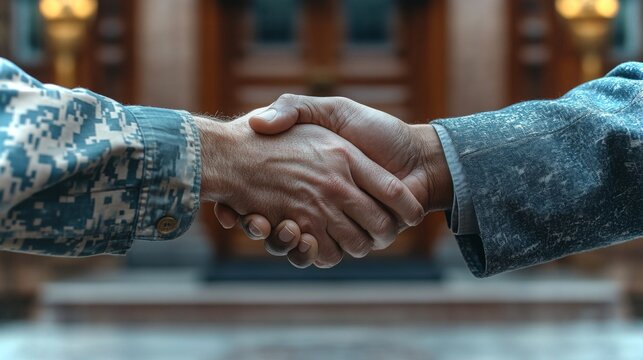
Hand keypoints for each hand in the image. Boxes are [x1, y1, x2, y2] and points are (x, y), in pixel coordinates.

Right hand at [196, 109, 423, 267]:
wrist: (418, 156)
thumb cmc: (377, 130)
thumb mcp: (331, 110)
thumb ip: (294, 109)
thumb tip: (255, 123)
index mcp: (306, 176)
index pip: (260, 194)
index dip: (241, 205)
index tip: (231, 204)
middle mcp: (316, 201)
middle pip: (276, 226)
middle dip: (262, 228)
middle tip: (252, 220)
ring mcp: (332, 220)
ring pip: (295, 243)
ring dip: (283, 242)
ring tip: (280, 226)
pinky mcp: (348, 238)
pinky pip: (322, 254)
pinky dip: (309, 253)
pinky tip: (302, 237)